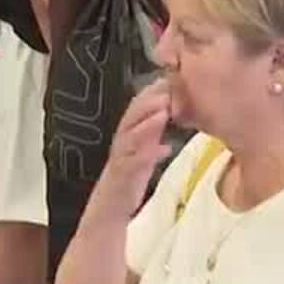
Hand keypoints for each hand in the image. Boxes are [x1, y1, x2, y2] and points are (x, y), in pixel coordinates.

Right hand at [92, 81, 172, 212]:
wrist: (111, 205)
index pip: (138, 106)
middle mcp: (122, 141)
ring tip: (163, 113)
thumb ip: (153, 128)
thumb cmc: (130, 174)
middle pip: (132, 116)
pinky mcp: (124, 176)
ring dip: (147, 123)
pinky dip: (149, 155)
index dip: (152, 90)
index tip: (171, 77)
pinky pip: (135, 164)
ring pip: (131, 136)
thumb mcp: (143, 146)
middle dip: (149, 101)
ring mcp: (122, 158)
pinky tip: (165, 149)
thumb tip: (171, 108)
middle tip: (167, 90)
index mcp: (127, 132)